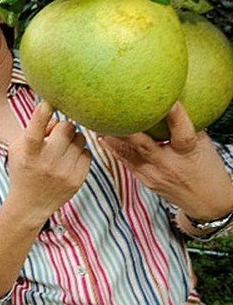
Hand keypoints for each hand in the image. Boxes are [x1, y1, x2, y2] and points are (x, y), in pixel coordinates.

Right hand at [6, 101, 91, 225]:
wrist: (30, 204)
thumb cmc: (23, 169)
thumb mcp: (17, 149)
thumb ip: (33, 129)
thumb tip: (56, 118)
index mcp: (28, 154)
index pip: (35, 132)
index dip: (41, 116)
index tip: (47, 102)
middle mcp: (46, 163)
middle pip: (66, 127)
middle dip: (63, 126)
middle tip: (58, 134)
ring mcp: (64, 172)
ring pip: (80, 138)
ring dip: (73, 139)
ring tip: (63, 149)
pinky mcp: (77, 180)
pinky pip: (88, 153)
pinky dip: (80, 153)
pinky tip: (69, 160)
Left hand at [99, 102, 232, 217]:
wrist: (207, 203)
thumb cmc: (207, 169)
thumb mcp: (204, 146)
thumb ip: (189, 125)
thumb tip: (171, 100)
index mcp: (188, 153)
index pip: (182, 133)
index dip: (176, 117)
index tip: (169, 101)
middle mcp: (168, 165)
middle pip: (142, 145)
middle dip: (125, 130)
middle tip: (111, 112)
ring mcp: (153, 174)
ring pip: (127, 154)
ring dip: (111, 137)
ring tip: (98, 121)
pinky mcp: (144, 179)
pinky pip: (126, 161)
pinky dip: (114, 148)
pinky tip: (102, 136)